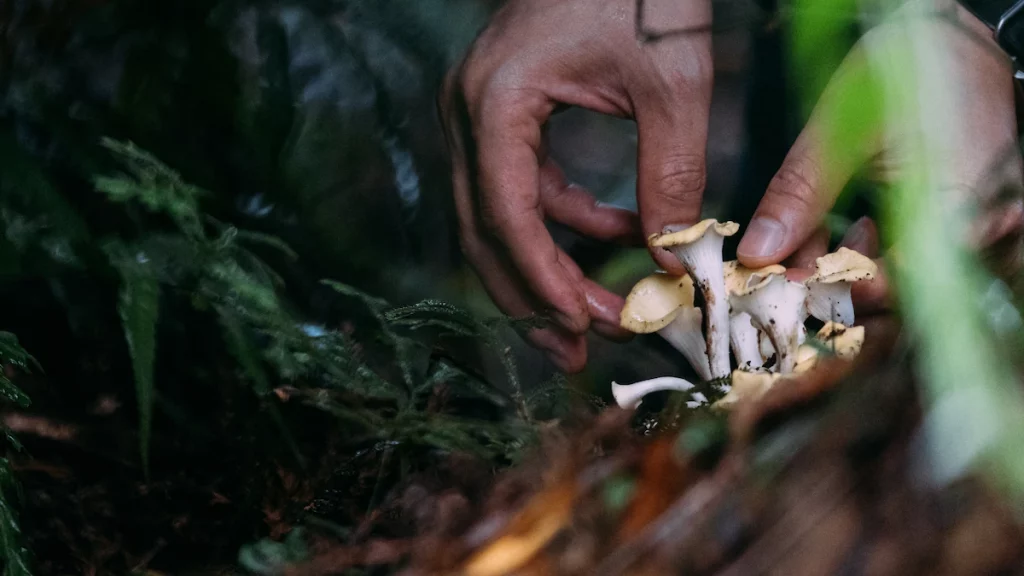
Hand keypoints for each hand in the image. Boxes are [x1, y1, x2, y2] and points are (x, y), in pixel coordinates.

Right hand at [440, 0, 713, 370]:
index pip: (506, 217)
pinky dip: (566, 217)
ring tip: (598, 312)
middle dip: (530, 296)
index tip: (585, 329)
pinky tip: (618, 231)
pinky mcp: (506, 109)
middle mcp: (469, 111)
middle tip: (575, 353)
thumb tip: (674, 264)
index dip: (543, 283)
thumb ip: (671, 177)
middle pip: (485, 230)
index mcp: (495, 103)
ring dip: (547, 266)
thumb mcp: (671, 83)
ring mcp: (480, 110)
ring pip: (498, 215)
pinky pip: (523, 183)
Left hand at [737, 5, 1023, 315]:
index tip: (783, 284)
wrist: (952, 38)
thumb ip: (801, 196)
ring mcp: (970, 235)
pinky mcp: (955, 229)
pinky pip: (907, 266)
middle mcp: (976, 234)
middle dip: (833, 302)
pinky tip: (839, 234)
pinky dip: (864, 259)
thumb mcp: (842, 128)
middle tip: (783, 282)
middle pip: (900, 305)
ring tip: (811, 244)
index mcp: (958, 211)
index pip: (895, 290)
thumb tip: (756, 254)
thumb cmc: (909, 66)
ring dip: (843, 279)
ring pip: (899, 289)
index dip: (832, 295)